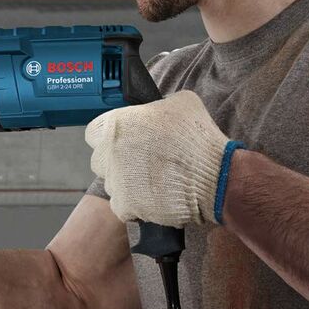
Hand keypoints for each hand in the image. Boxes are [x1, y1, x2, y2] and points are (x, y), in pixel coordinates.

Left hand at [84, 91, 236, 226]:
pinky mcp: (124, 204)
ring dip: (126, 182)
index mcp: (117, 124)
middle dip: (116, 161)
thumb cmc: (198, 138)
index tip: (123, 141)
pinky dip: (134, 204)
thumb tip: (157, 110)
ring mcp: (115, 179)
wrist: (213, 176)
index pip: (94, 131)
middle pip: (101, 159)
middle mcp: (110, 151)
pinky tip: (153, 196)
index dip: (109, 136)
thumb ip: (158, 106)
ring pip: (112, 183)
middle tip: (140, 162)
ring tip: (152, 181)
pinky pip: (121, 205)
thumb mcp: (181, 103)